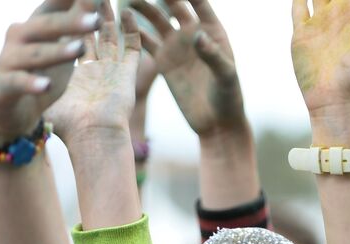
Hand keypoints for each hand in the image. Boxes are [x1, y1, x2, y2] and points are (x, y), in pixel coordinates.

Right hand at [0, 0, 99, 144]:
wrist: (2, 107)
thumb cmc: (37, 71)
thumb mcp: (60, 47)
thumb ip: (75, 26)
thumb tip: (94, 3)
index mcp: (36, 25)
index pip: (55, 5)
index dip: (72, 0)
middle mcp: (20, 37)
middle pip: (47, 27)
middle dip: (72, 21)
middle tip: (97, 19)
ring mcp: (9, 61)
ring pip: (35, 54)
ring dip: (57, 51)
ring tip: (79, 48)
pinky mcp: (3, 87)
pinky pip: (17, 83)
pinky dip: (30, 84)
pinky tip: (45, 85)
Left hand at [48, 4, 142, 145]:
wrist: (92, 137)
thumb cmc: (69, 126)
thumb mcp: (47, 99)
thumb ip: (37, 84)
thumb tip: (18, 79)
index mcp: (79, 76)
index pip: (74, 41)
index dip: (72, 23)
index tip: (68, 7)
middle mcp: (97, 71)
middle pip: (93, 34)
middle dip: (89, 13)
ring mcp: (114, 72)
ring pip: (111, 36)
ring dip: (107, 15)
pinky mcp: (127, 75)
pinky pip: (132, 48)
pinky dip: (132, 31)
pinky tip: (127, 14)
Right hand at [132, 0, 245, 137]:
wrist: (216, 124)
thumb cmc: (229, 100)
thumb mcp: (225, 77)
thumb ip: (213, 56)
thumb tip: (197, 35)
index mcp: (212, 32)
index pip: (199, 1)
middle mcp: (192, 34)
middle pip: (173, 4)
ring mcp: (176, 46)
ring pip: (155, 18)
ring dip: (142, 6)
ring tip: (128, 1)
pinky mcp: (163, 61)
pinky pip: (145, 40)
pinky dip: (133, 31)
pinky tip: (120, 22)